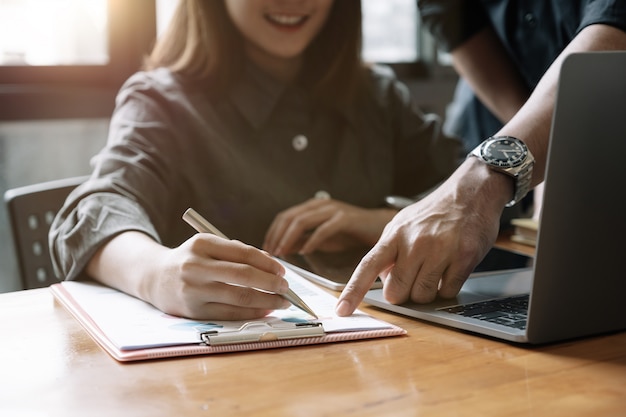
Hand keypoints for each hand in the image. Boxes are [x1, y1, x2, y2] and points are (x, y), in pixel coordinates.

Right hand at [88, 231, 291, 320]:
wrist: (154, 278)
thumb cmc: (192, 260)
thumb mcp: (209, 247)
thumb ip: (237, 253)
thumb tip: (272, 267)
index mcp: (202, 244)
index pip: (243, 253)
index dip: (268, 263)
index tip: (283, 271)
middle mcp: (195, 266)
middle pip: (243, 276)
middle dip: (271, 283)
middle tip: (286, 288)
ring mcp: (193, 290)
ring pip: (238, 297)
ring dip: (266, 301)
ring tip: (281, 302)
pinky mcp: (193, 311)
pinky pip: (229, 313)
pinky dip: (250, 313)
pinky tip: (263, 311)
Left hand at [263, 197, 396, 255]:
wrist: (380, 226)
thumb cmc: (351, 233)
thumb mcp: (322, 238)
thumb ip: (304, 240)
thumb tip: (283, 249)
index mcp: (313, 207)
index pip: (285, 216)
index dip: (273, 232)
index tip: (267, 248)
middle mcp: (320, 204)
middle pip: (290, 217)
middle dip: (277, 236)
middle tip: (272, 253)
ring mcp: (333, 209)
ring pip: (303, 221)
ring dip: (289, 238)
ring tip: (283, 252)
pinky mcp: (345, 218)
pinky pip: (324, 229)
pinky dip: (312, 241)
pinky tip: (306, 252)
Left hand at [335, 159, 508, 315]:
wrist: (471, 192)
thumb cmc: (434, 212)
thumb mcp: (402, 224)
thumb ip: (388, 251)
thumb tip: (380, 278)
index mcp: (394, 234)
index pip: (368, 266)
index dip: (353, 291)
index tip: (342, 310)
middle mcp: (414, 243)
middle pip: (397, 292)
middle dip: (402, 293)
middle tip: (412, 279)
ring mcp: (440, 250)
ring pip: (422, 296)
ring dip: (427, 292)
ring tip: (434, 271)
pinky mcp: (464, 258)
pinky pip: (448, 292)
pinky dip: (448, 288)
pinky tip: (450, 270)